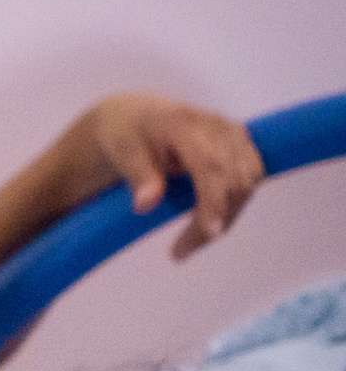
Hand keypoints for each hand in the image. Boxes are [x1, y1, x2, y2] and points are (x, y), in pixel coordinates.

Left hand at [80, 94, 263, 258]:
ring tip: (187, 245)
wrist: (135, 117)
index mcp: (184, 123)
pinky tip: (206, 224)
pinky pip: (249, 182)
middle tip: (179, 253)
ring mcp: (235, 134)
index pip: (210, 166)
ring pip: (247, 185)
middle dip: (214, 220)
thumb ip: (137, 175)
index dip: (213, 201)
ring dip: (225, 218)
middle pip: (234, 181)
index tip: (209, 233)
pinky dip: (231, 208)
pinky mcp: (242, 146)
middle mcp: (218, 126)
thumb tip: (146, 206)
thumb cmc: (124, 134)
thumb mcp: (120, 150)